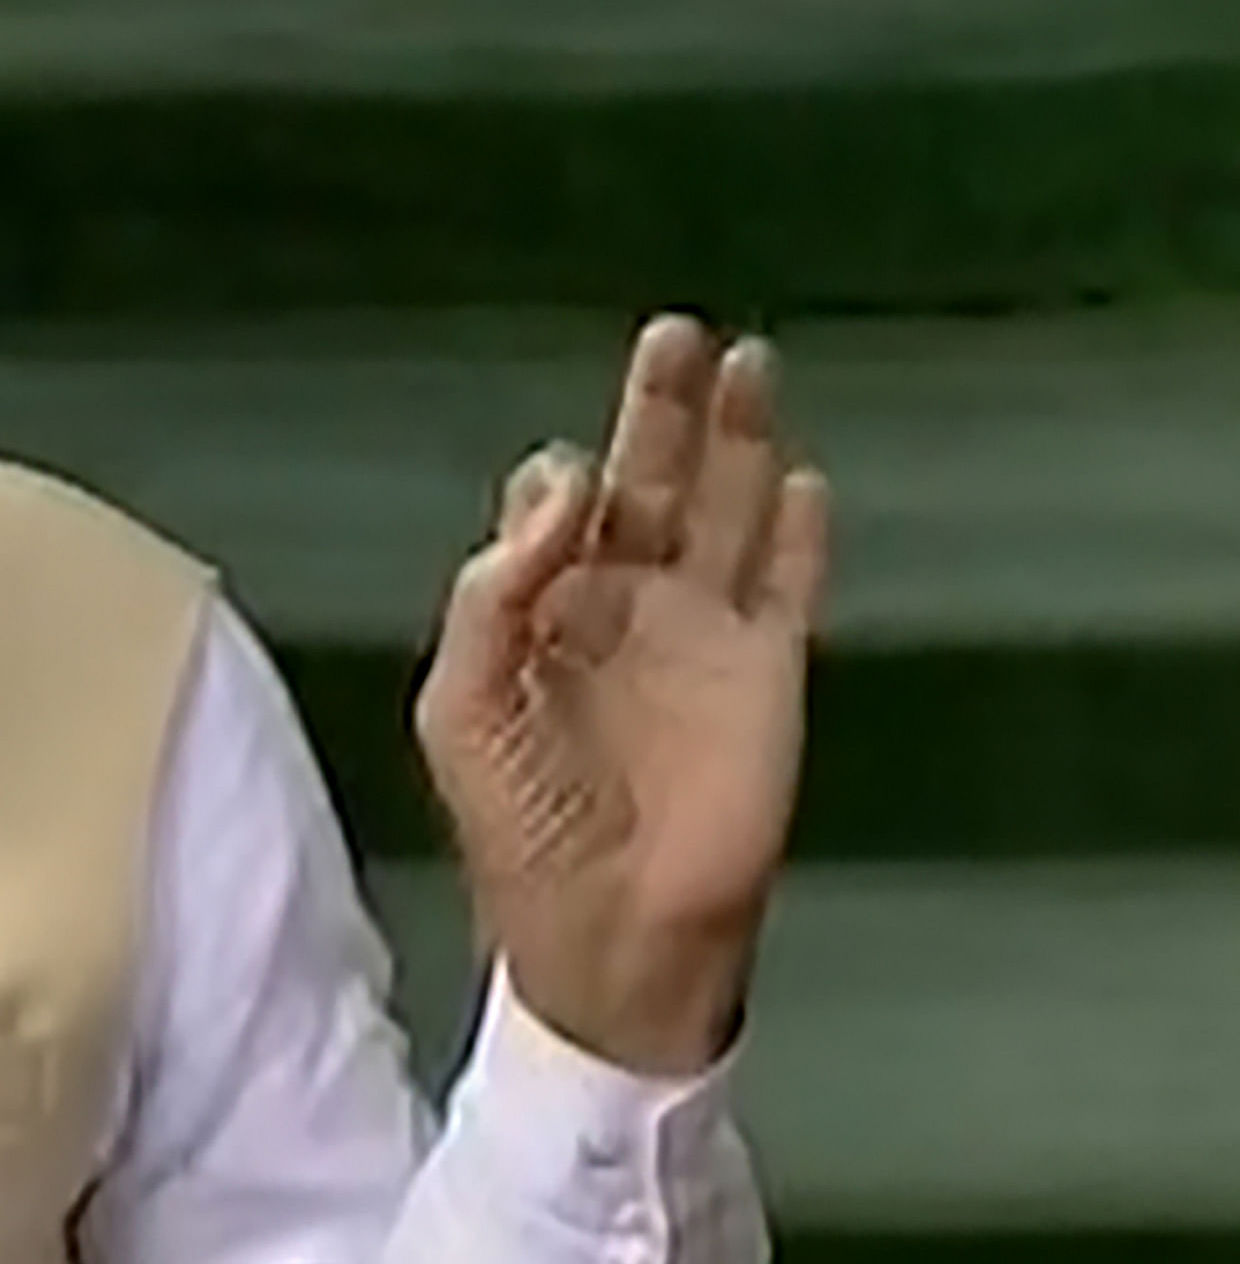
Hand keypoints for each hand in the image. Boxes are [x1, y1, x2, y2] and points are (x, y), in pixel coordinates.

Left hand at [415, 315, 832, 1075]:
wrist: (613, 930)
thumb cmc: (520, 829)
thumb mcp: (463, 708)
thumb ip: (491, 596)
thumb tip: (556, 494)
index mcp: (538, 613)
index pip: (557, 511)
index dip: (562, 482)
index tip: (574, 484)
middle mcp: (622, 608)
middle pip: (648, 483)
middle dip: (659, 411)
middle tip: (676, 333)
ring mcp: (701, 636)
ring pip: (724, 511)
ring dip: (736, 441)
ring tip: (747, 360)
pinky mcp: (769, 672)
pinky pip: (788, 584)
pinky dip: (796, 532)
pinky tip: (800, 475)